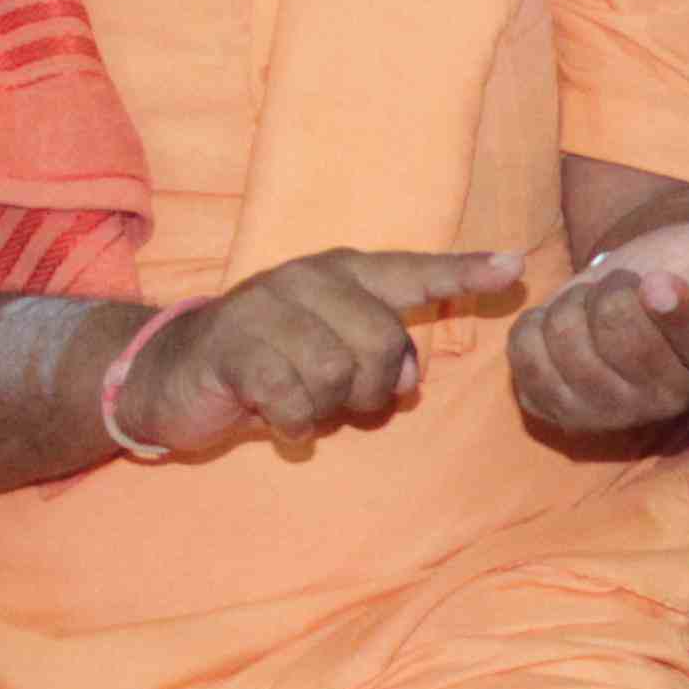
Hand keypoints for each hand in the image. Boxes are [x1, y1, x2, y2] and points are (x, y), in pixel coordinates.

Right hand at [114, 248, 519, 451]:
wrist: (172, 373)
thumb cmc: (268, 363)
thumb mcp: (329, 353)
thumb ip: (378, 354)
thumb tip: (410, 378)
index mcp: (342, 274)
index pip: (413, 272)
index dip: (464, 272)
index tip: (515, 266)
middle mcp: (309, 279)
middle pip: (383, 342)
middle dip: (370, 388)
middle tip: (338, 399)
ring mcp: (268, 307)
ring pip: (337, 373)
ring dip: (325, 407)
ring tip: (300, 402)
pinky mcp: (235, 345)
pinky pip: (293, 397)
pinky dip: (293, 422)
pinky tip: (278, 420)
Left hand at [510, 204, 688, 439]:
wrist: (638, 298)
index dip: (672, 314)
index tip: (659, 279)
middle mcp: (667, 396)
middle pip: (618, 336)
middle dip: (610, 290)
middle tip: (624, 284)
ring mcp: (611, 411)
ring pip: (566, 346)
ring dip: (569, 309)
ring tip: (593, 307)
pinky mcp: (561, 413)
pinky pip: (526, 365)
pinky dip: (532, 332)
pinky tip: (558, 326)